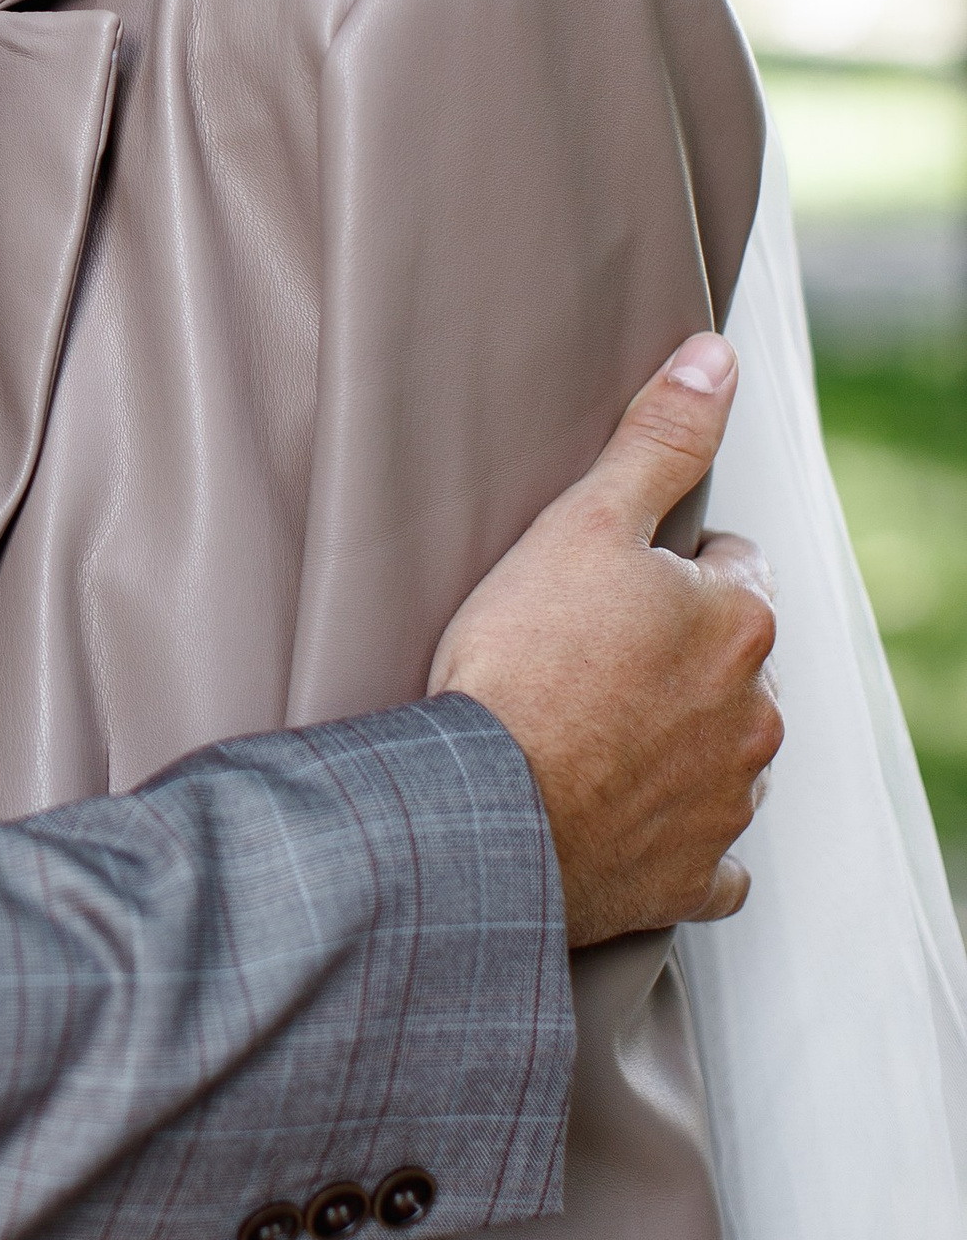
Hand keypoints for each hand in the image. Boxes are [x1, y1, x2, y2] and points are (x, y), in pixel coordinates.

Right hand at [432, 335, 780, 947]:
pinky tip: (621, 818)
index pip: (734, 567)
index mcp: (737, 623)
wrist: (484, 811)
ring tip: (586, 729)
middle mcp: (754, 715)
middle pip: (731, 663)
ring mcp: (727, 802)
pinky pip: (709, 858)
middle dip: (678, 654)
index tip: (610, 580)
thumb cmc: (522, 667)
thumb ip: (656, 441)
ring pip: (724, 754)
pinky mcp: (692, 876)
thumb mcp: (581, 523)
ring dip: (676, 740)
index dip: (669, 563)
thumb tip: (713, 362)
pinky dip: (675, 837)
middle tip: (586, 652)